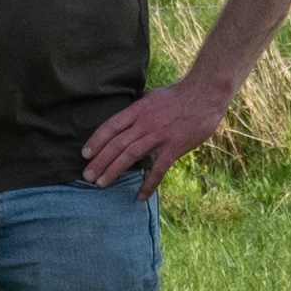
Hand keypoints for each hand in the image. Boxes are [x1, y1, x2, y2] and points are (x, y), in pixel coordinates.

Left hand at [78, 72, 236, 190]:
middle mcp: (145, 123)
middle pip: (117, 143)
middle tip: (87, 176)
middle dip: (100, 161)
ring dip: (114, 170)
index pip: (111, 126)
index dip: (96, 140)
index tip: (85, 154)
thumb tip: (127, 113)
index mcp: (138, 109)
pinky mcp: (174, 147)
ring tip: (101, 184)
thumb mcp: (153, 95)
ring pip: (131, 155)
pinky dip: (149, 184)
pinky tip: (140, 196)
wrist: (206, 94)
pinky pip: (158, 169)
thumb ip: (139, 107)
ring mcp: (159, 135)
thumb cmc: (180, 94)